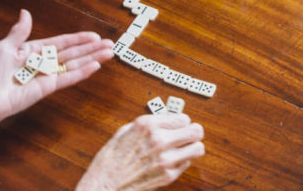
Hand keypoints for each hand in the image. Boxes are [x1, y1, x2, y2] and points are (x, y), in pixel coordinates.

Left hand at [0, 10, 113, 129]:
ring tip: (109, 53)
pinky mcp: (48, 87)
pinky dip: (82, 72)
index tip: (93, 35)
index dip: (78, 39)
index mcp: (34, 51)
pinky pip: (68, 77)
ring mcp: (48, 75)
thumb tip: (25, 12)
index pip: (61, 42)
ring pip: (75, 64)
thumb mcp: (4, 47)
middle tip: (110, 43)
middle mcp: (44, 63)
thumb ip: (19, 32)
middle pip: (73, 53)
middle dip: (92, 48)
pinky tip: (95, 66)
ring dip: (92, 58)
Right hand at [76, 114, 205, 190]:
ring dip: (192, 147)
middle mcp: (158, 139)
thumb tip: (163, 120)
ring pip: (198, 148)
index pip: (183, 118)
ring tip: (185, 149)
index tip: (179, 126)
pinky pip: (187, 164)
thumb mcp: (125, 131)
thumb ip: (147, 123)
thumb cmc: (111, 159)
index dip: (182, 122)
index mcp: (147, 125)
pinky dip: (182, 162)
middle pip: (195, 130)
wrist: (104, 184)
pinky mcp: (168, 175)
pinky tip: (171, 162)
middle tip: (189, 135)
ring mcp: (165, 158)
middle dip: (193, 132)